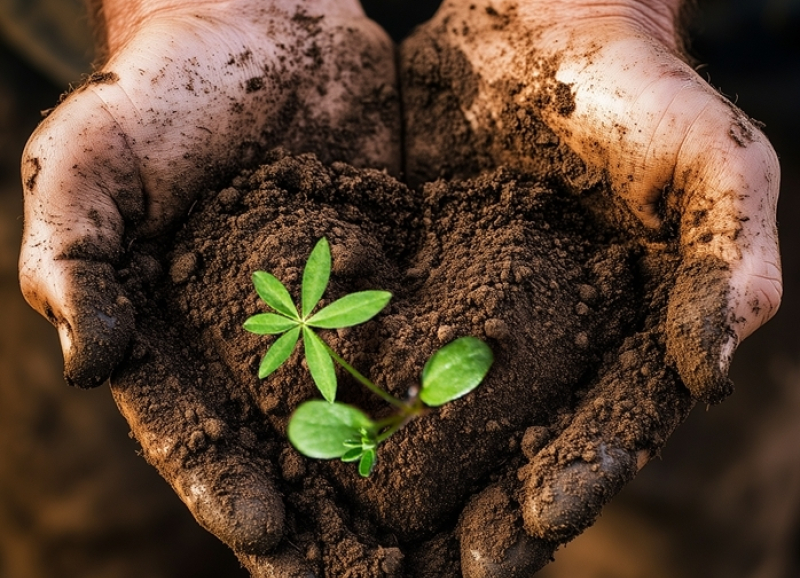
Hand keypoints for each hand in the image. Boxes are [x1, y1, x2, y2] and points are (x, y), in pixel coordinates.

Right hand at [19, 0, 398, 573]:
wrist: (258, 21)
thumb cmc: (159, 90)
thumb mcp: (91, 162)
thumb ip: (77, 255)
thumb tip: (82, 360)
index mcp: (181, 336)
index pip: (201, 433)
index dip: (230, 490)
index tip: (274, 543)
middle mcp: (262, 341)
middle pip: (293, 448)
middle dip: (327, 520)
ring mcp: (336, 311)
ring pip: (369, 411)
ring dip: (401, 481)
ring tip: (445, 542)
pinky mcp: (396, 272)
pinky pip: (425, 337)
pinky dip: (452, 390)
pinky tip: (494, 435)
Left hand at [401, 0, 780, 573]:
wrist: (546, 14)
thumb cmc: (640, 86)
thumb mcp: (712, 164)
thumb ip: (727, 262)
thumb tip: (716, 368)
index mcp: (629, 325)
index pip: (608, 421)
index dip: (575, 477)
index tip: (529, 527)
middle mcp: (553, 330)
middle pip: (523, 436)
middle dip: (491, 505)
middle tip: (448, 570)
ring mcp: (481, 303)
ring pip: (449, 405)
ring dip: (421, 472)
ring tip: (379, 536)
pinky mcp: (421, 268)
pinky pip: (388, 336)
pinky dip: (364, 388)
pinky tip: (329, 430)